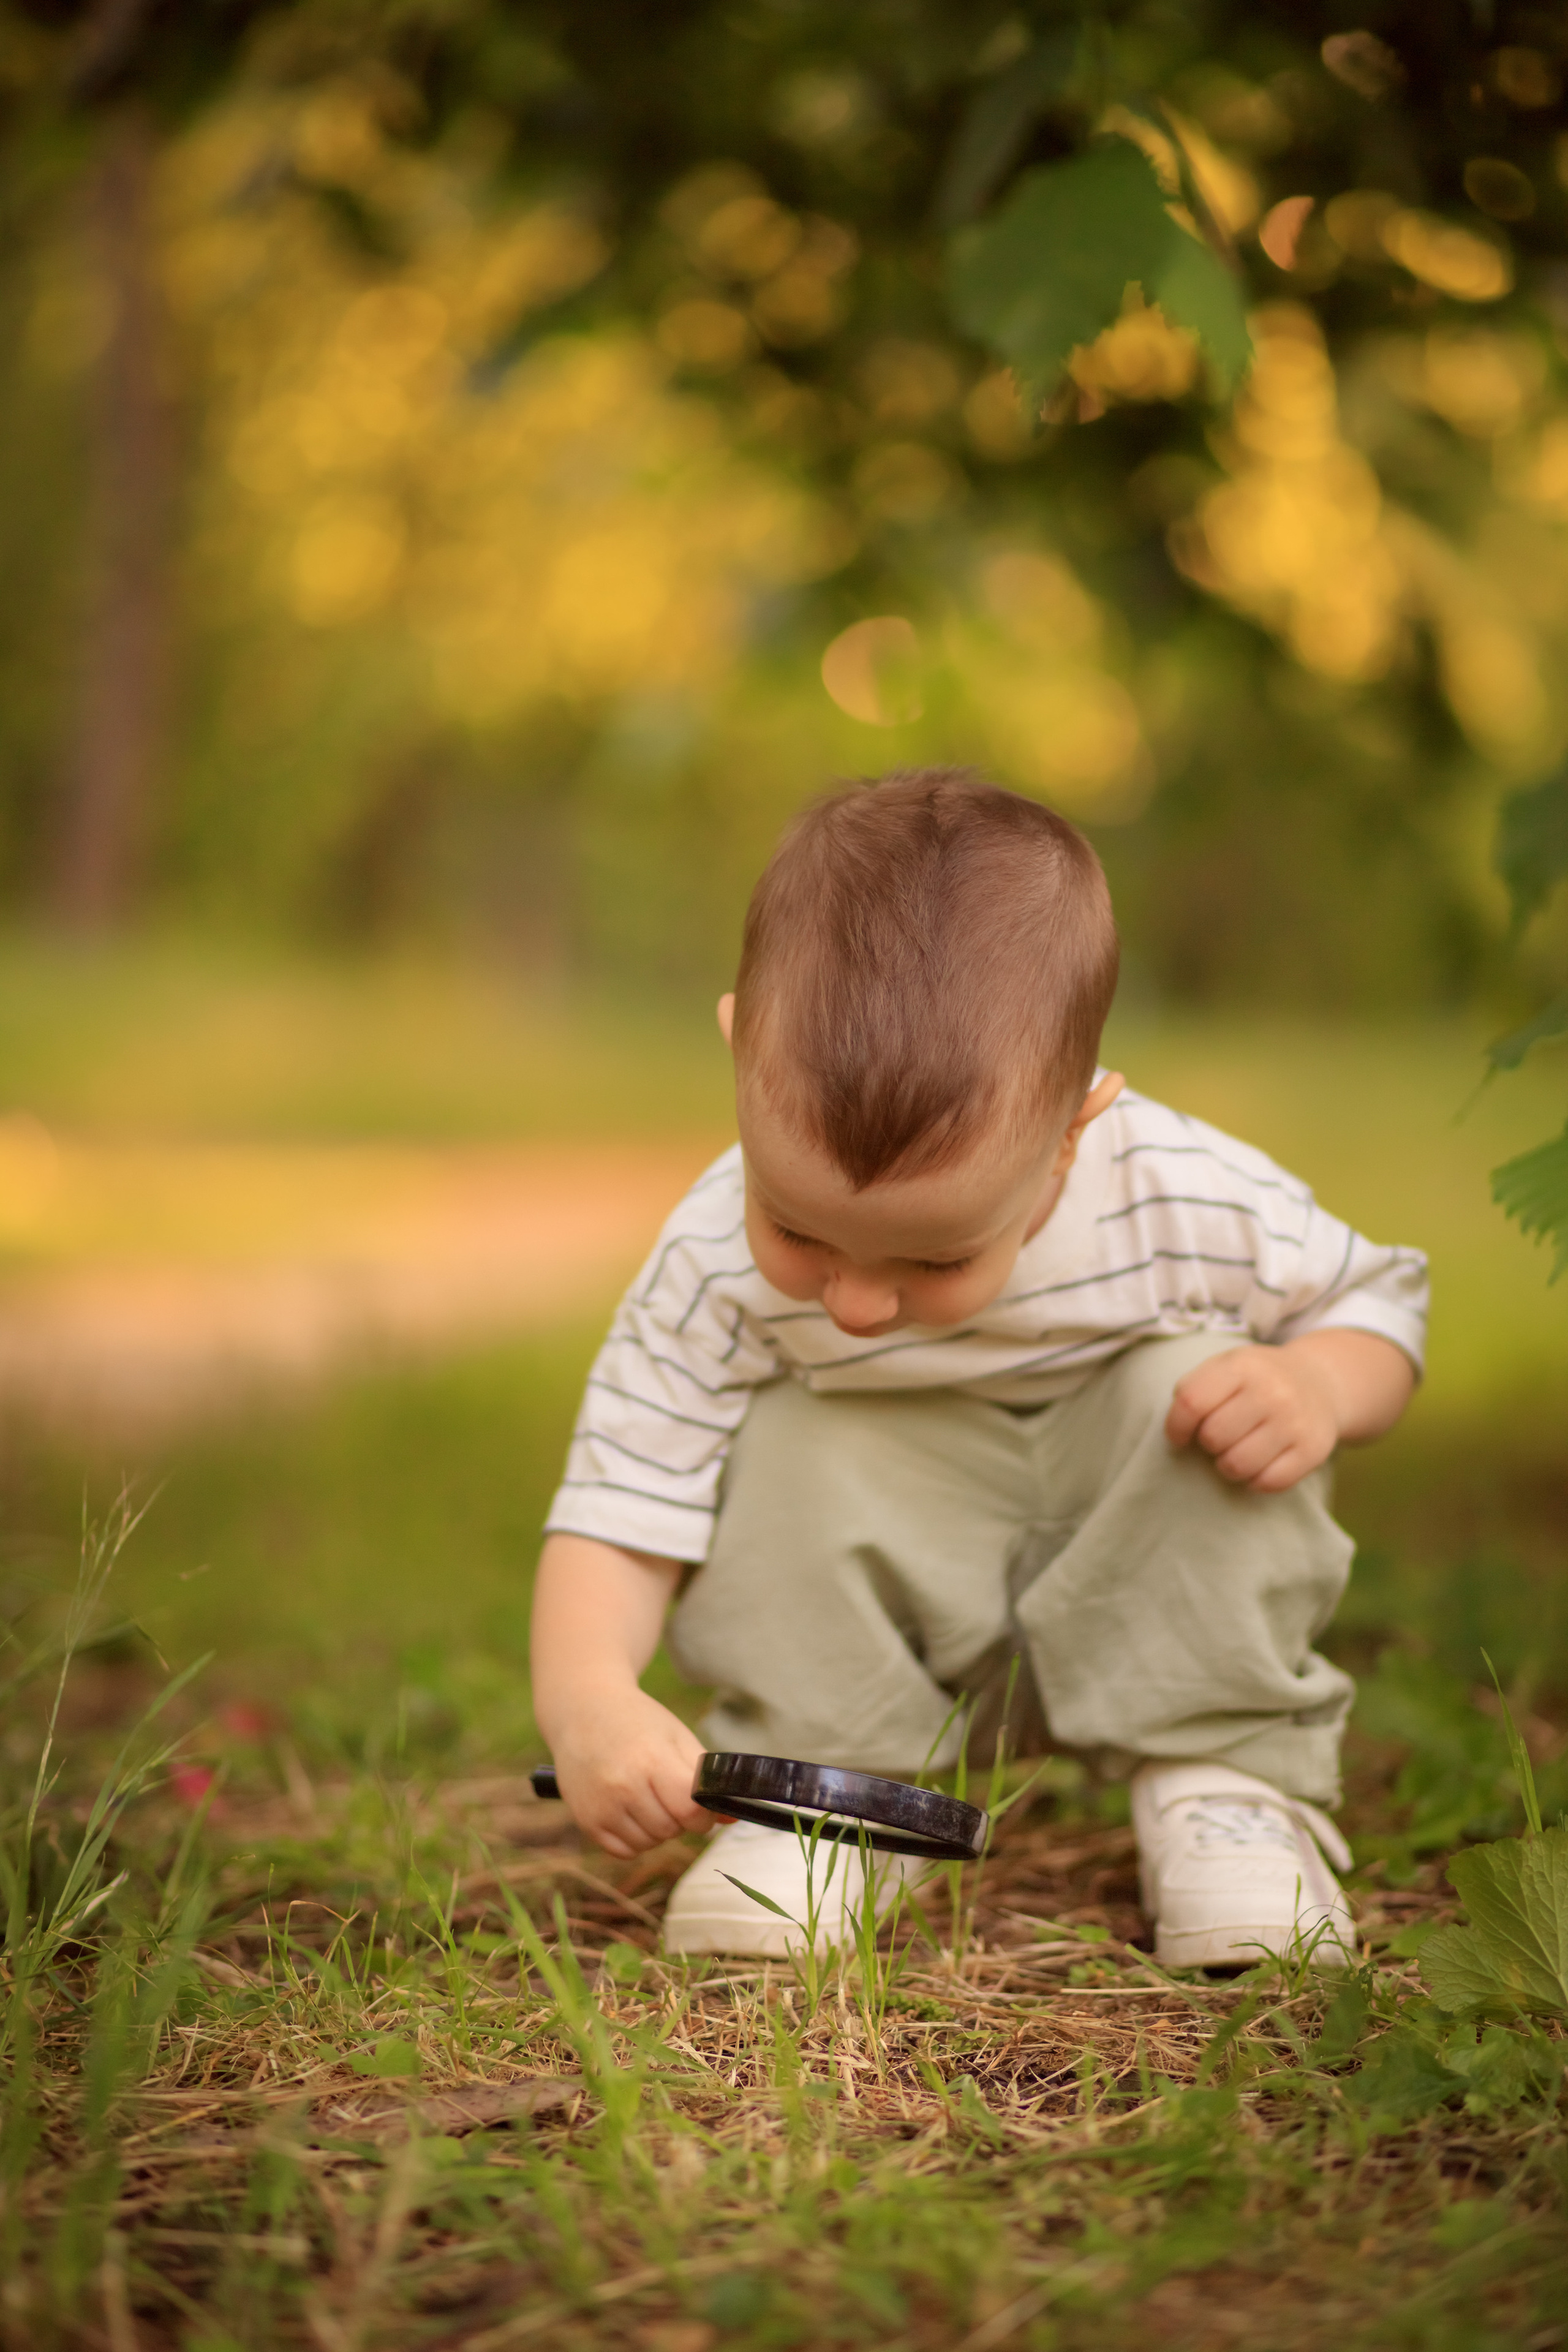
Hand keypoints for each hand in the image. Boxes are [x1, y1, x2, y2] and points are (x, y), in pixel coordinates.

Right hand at [549, 1684, 709, 1857]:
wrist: (583, 1710)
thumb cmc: (637, 1721)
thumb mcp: (677, 1738)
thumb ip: (706, 1778)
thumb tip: (732, 1817)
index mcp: (651, 1761)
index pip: (690, 1811)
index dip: (702, 1813)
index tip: (700, 1803)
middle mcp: (623, 1787)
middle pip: (671, 1830)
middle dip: (679, 1818)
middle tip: (667, 1791)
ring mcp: (602, 1807)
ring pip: (649, 1844)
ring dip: (657, 1828)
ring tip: (647, 1795)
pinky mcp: (586, 1822)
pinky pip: (625, 1850)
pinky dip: (634, 1837)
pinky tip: (629, 1808)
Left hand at [1165, 1342, 1342, 1492]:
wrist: (1320, 1382)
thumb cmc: (1257, 1380)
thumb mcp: (1226, 1367)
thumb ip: (1195, 1389)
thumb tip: (1176, 1431)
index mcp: (1242, 1366)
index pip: (1191, 1402)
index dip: (1176, 1426)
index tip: (1179, 1436)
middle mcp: (1272, 1392)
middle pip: (1213, 1437)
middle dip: (1208, 1444)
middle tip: (1220, 1437)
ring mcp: (1295, 1422)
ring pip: (1237, 1465)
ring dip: (1227, 1465)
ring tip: (1236, 1451)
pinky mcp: (1313, 1451)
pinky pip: (1267, 1483)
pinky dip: (1255, 1480)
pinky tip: (1259, 1463)